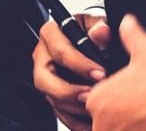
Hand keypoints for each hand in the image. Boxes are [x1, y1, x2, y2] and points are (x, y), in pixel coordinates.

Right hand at [34, 12, 111, 130]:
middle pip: (45, 80)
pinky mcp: (53, 94)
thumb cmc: (91, 31)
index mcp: (51, 35)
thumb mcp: (96, 24)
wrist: (93, 43)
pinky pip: (58, 112)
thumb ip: (99, 27)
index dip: (80, 64)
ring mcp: (47, 78)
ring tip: (94, 109)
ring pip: (51, 98)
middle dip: (70, 91)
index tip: (100, 73)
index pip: (59, 51)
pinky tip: (90, 122)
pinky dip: (74, 120)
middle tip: (93, 94)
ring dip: (73, 107)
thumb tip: (101, 32)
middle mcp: (43, 57)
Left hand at [85, 15, 145, 130]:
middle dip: (116, 115)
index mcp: (98, 98)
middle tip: (135, 108)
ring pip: (111, 128)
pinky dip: (132, 128)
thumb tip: (127, 22)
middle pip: (101, 120)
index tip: (125, 96)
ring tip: (140, 117)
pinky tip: (145, 123)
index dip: (110, 97)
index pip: (93, 101)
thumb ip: (131, 35)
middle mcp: (101, 121)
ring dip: (122, 124)